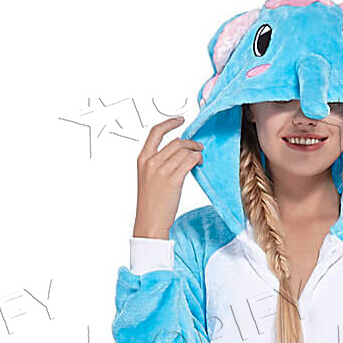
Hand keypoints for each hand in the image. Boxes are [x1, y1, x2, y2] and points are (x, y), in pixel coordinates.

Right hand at [133, 117, 202, 238]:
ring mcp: (161, 170)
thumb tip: (178, 152)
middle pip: (175, 142)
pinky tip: (199, 163)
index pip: (155, 132)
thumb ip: (159, 163)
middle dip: (190, 142)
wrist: (150, 222)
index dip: (169, 123)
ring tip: (200, 157)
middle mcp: (151, 162)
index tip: (180, 120)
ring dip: (196, 151)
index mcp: (142, 159)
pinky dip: (197, 159)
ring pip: (184, 151)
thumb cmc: (151, 203)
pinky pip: (189, 161)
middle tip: (199, 147)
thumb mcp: (149, 178)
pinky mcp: (172, 179)